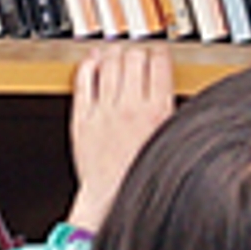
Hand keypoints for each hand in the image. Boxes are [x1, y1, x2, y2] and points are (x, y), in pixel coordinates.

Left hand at [67, 46, 177, 233]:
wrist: (110, 198)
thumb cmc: (140, 175)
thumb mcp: (168, 141)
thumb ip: (169, 112)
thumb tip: (168, 89)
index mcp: (157, 112)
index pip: (159, 63)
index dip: (159, 52)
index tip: (158, 53)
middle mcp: (130, 107)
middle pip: (134, 57)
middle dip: (137, 51)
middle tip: (137, 54)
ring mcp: (104, 110)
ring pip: (108, 63)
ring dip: (114, 53)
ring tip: (116, 53)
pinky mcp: (82, 117)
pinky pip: (83, 80)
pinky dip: (89, 65)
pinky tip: (94, 61)